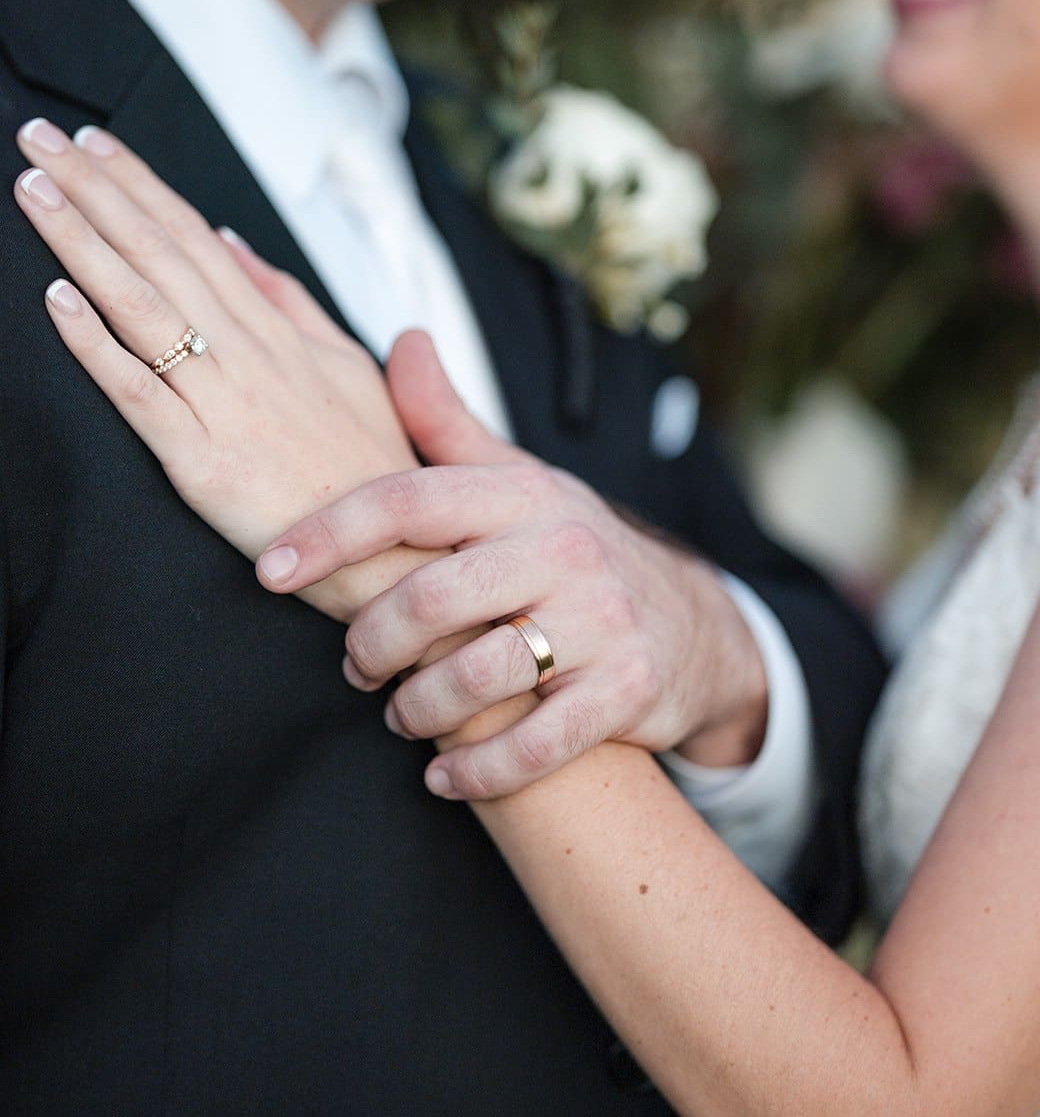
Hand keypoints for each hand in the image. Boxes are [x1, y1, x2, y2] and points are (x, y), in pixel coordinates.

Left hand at [13, 119, 441, 620]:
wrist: (396, 553)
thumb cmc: (370, 465)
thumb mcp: (347, 368)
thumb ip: (289, 302)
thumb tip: (232, 239)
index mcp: (278, 332)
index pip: (197, 238)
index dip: (142, 186)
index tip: (93, 143)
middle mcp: (248, 356)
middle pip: (162, 255)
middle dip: (97, 191)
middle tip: (38, 136)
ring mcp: (225, 406)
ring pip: (144, 309)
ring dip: (83, 244)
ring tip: (34, 191)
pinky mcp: (203, 463)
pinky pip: (141, 396)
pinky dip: (98, 345)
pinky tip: (57, 300)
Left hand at [258, 330, 769, 799]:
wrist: (692, 624)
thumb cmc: (571, 550)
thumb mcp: (519, 481)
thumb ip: (448, 424)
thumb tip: (403, 340)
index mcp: (524, 493)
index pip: (409, 500)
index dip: (330, 534)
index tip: (270, 571)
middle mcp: (565, 548)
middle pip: (431, 598)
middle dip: (370, 643)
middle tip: (353, 667)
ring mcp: (602, 621)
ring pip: (476, 677)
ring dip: (417, 710)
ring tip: (399, 717)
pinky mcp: (629, 690)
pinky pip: (537, 746)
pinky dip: (479, 772)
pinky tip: (444, 777)